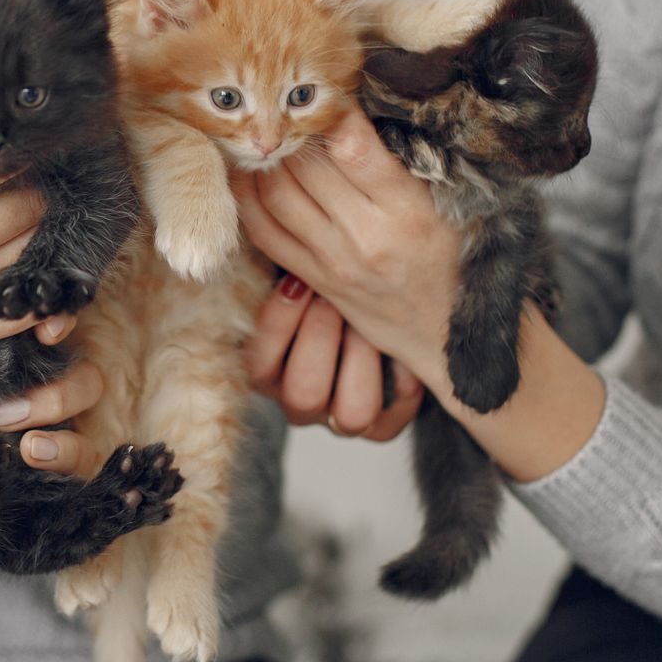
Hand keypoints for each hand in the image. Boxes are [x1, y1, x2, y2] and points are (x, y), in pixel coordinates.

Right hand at [0, 104, 72, 407]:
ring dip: (31, 230)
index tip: (2, 139)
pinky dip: (32, 286)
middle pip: (28, 201)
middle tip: (19, 178)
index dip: (4, 145)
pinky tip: (18, 267)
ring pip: (32, 248)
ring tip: (16, 216)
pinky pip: (24, 309)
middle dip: (28, 184)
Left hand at [233, 105, 460, 394]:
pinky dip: (247, 196)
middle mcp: (367, 236)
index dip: (332, 110)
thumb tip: (355, 105)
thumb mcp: (447, 203)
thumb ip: (405, 161)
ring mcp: (334, 260)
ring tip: (267, 132)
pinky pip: (264, 231)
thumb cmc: (452, 254)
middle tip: (286, 103)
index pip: (354, 146)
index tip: (328, 90)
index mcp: (408, 209)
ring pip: (277, 193)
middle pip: (307, 165)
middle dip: (293, 128)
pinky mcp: (312, 279)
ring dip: (265, 157)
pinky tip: (247, 172)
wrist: (445, 330)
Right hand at [246, 272, 423, 439]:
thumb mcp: (297, 285)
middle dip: (320, 340)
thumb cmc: (323, 291)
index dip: (277, 325)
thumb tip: (264, 235)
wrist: (374, 309)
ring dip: (361, 362)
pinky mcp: (384, 426)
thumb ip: (284, 276)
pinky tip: (400, 343)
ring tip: (369, 321)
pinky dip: (402, 378)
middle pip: (303, 396)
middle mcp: (302, 404)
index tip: (295, 281)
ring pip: (351, 415)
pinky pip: (396, 414)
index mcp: (269, 376)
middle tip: (333, 297)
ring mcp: (342, 419)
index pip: (259, 367)